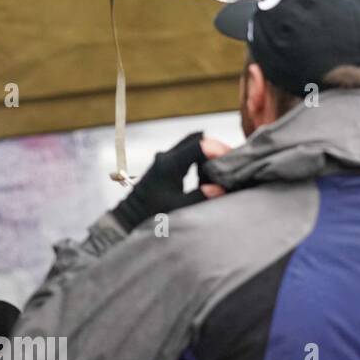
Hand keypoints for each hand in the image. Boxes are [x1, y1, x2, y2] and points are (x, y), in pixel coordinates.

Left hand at [111, 132, 230, 232]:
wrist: (128, 220)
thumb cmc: (150, 216)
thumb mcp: (178, 210)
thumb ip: (200, 197)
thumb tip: (220, 188)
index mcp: (169, 164)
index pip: (199, 144)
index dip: (219, 149)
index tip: (231, 160)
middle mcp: (166, 157)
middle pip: (196, 139)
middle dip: (215, 148)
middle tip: (228, 163)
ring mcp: (164, 159)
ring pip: (191, 144)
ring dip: (206, 153)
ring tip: (219, 169)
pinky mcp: (163, 165)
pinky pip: (185, 153)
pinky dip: (198, 159)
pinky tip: (206, 174)